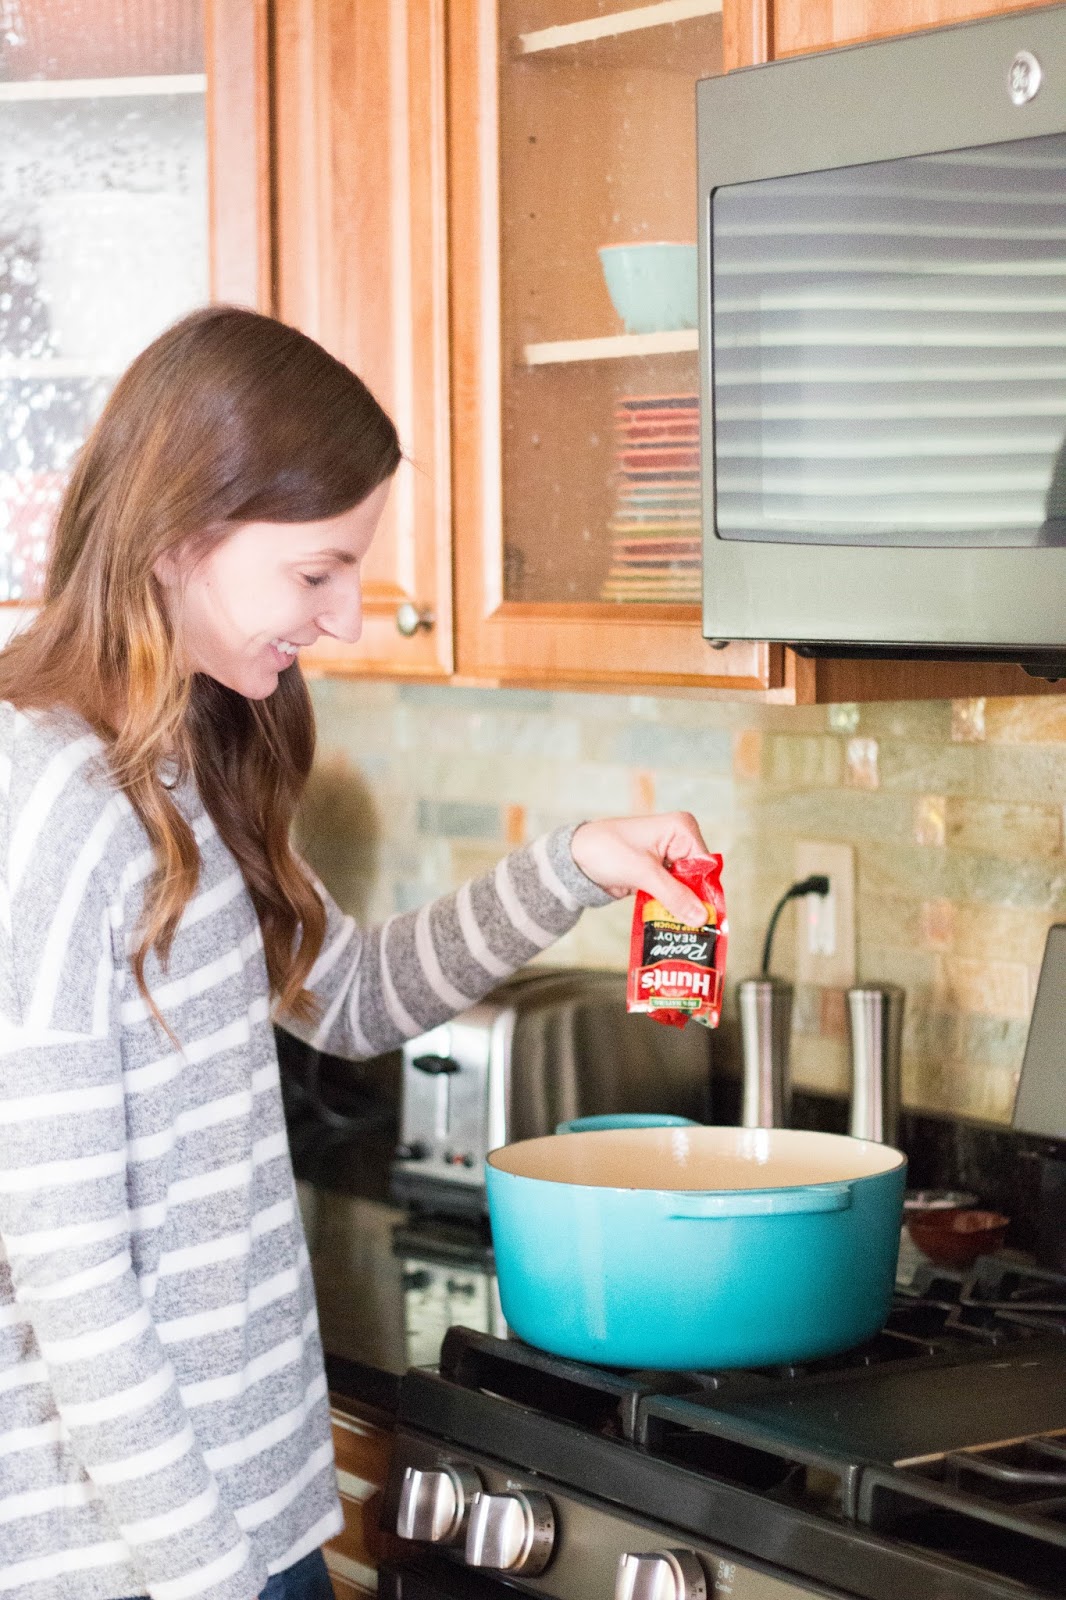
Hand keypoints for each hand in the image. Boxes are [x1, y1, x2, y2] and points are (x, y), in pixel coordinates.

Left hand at [570, 812, 712, 926]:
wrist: (575, 858)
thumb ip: (673, 895)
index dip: (706, 891)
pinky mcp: (658, 875)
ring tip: (686, 933)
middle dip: (695, 903)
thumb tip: (701, 917)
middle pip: (698, 878)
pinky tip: (671, 925)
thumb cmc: (606, 850)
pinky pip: (672, 895)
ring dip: (683, 909)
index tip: (707, 918)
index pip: (705, 864)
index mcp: (681, 828)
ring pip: (686, 889)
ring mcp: (669, 859)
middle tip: (698, 931)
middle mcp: (679, 840)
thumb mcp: (643, 873)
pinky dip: (670, 909)